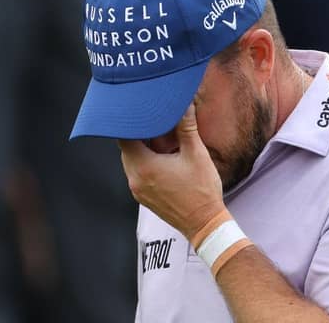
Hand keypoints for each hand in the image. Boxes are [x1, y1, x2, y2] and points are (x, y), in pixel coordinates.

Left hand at [118, 103, 225, 239]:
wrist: (204, 224)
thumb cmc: (202, 192)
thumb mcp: (197, 154)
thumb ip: (187, 127)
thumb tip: (185, 105)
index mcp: (144, 166)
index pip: (124, 136)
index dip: (132, 122)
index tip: (141, 113)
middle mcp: (135, 179)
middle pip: (126, 148)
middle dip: (139, 134)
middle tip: (154, 123)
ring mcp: (137, 190)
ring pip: (132, 161)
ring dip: (142, 149)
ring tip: (161, 141)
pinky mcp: (143, 197)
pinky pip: (137, 174)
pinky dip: (145, 163)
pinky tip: (163, 160)